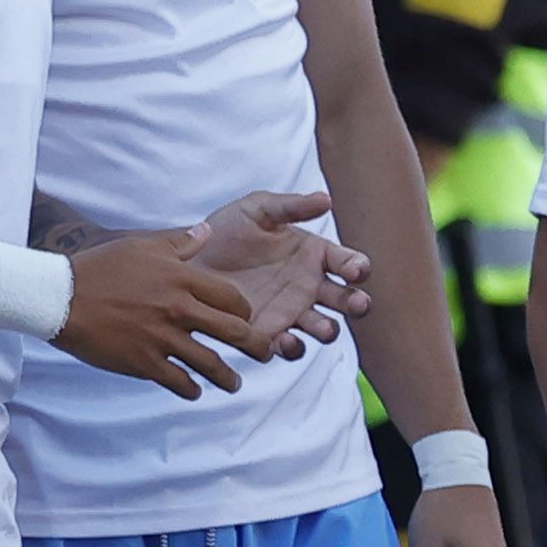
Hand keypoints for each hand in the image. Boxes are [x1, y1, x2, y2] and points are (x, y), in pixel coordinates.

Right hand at [59, 232, 275, 394]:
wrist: (59, 297)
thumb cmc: (99, 268)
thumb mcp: (141, 246)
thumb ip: (180, 242)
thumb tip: (208, 231)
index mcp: (182, 279)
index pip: (233, 299)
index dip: (246, 312)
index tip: (247, 319)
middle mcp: (179, 309)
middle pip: (234, 332)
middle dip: (256, 346)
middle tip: (263, 353)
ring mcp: (163, 338)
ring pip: (211, 364)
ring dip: (228, 378)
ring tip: (234, 383)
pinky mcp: (144, 362)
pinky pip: (179, 382)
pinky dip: (191, 389)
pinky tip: (195, 391)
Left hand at [189, 188, 368, 351]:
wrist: (188, 260)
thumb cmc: (225, 231)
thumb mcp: (256, 210)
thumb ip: (290, 206)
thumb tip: (326, 199)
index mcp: (315, 255)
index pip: (347, 262)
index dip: (357, 266)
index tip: (355, 270)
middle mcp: (310, 286)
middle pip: (345, 299)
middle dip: (357, 303)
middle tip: (359, 304)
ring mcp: (292, 312)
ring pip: (324, 327)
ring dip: (328, 329)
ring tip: (323, 328)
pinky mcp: (269, 334)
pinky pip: (290, 347)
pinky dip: (292, 347)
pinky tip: (284, 339)